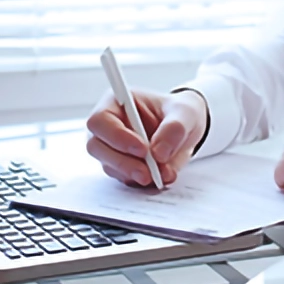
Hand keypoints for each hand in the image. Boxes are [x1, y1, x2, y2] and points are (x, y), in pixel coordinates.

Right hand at [86, 88, 207, 186]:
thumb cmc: (180, 113)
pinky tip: (158, 177)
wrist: (187, 130)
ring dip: (131, 174)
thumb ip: (174, 128)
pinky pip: (122, 178)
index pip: (100, 119)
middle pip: (96, 146)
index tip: (142, 149)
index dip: (116, 136)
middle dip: (122, 162)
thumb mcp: (186, 113)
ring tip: (158, 175)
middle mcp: (109, 125)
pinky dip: (139, 181)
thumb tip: (159, 153)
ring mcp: (112, 147)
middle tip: (147, 172)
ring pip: (108, 165)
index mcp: (117, 102)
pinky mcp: (121, 166)